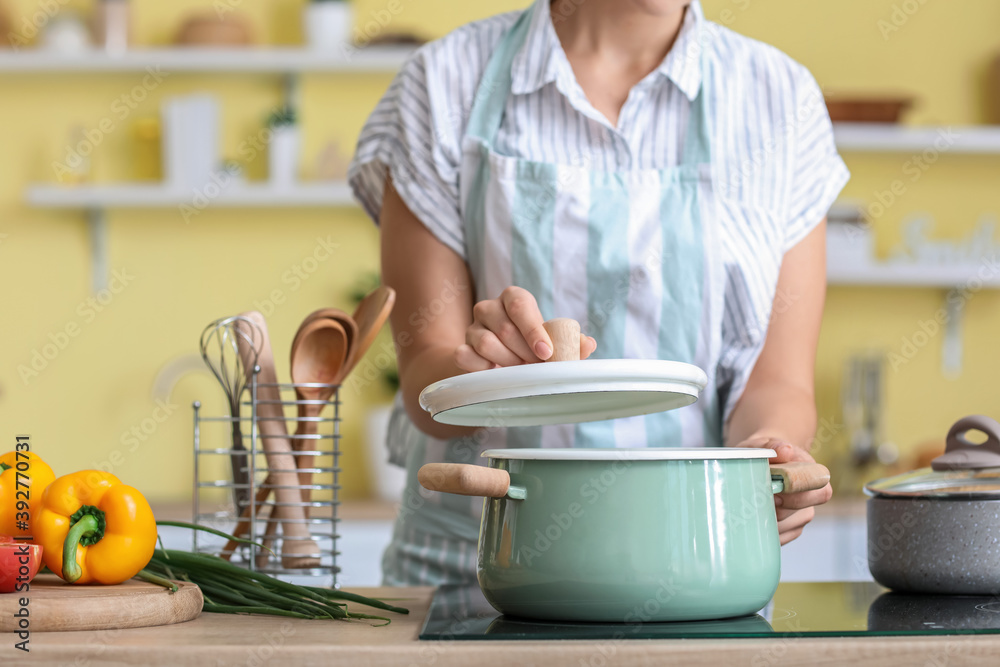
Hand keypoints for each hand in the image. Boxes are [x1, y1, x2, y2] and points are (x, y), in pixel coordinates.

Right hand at [455, 287, 596, 370]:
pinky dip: (483, 368)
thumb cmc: (532, 345)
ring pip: (485, 343)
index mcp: (513, 298)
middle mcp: (489, 308)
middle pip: (504, 328)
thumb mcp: (552, 340)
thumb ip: (571, 341)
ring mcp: (472, 328)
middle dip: (524, 353)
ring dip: (507, 362)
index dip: (534, 330)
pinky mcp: (462, 347)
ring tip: (520, 370)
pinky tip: (497, 373)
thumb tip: (587, 344)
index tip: (546, 352)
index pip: (520, 306)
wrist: (503, 358)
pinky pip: (465, 356)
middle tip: (537, 367)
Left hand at [734, 437, 832, 544]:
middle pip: (804, 514)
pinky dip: (763, 531)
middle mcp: (812, 496)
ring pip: (789, 527)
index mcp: (812, 473)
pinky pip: (780, 538)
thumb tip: (784, 451)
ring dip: (767, 521)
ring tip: (747, 508)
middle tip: (755, 502)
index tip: (774, 489)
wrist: (759, 463)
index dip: (798, 493)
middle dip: (778, 510)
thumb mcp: (762, 445)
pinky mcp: (790, 529)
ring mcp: (802, 514)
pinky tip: (750, 519)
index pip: (821, 490)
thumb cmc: (762, 453)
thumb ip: (772, 446)